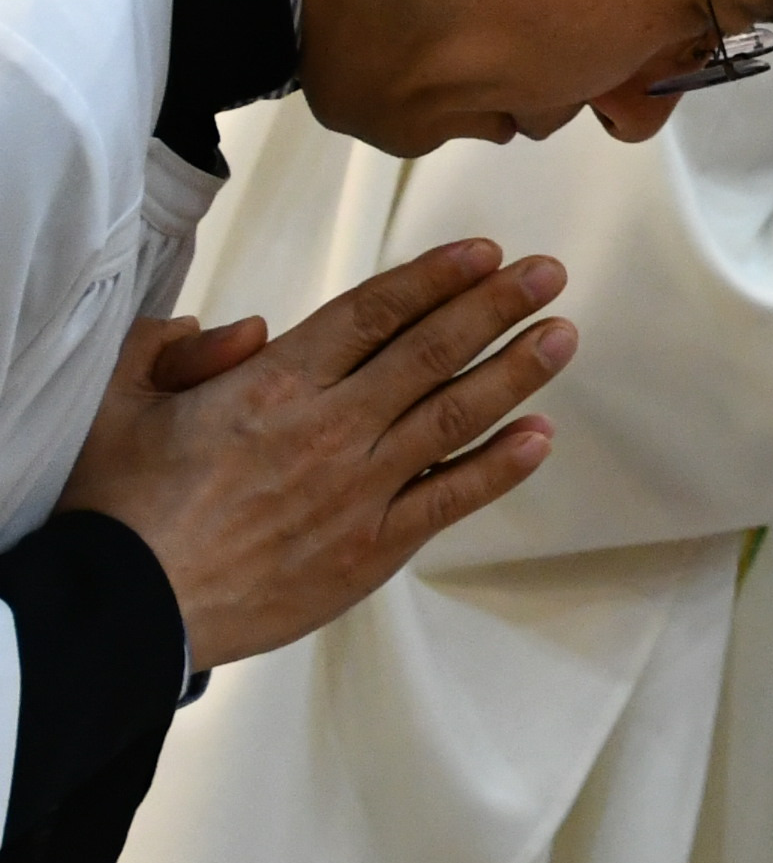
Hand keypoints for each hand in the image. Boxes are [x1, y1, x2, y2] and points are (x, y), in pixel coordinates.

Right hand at [61, 242, 572, 666]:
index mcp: (273, 384)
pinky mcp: (372, 549)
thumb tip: (240, 328)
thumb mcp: (124, 404)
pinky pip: (451, 499)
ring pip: (454, 416)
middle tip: (548, 273)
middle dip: (495, 306)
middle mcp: (330, 428)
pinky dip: (500, 466)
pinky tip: (540, 437)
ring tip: (561, 333)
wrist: (128, 611)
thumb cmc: (120, 508)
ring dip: (515, 371)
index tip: (484, 252)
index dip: (435, 278)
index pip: (373, 313)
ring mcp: (359, 489)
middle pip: (430, 352)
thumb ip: (177, 350)